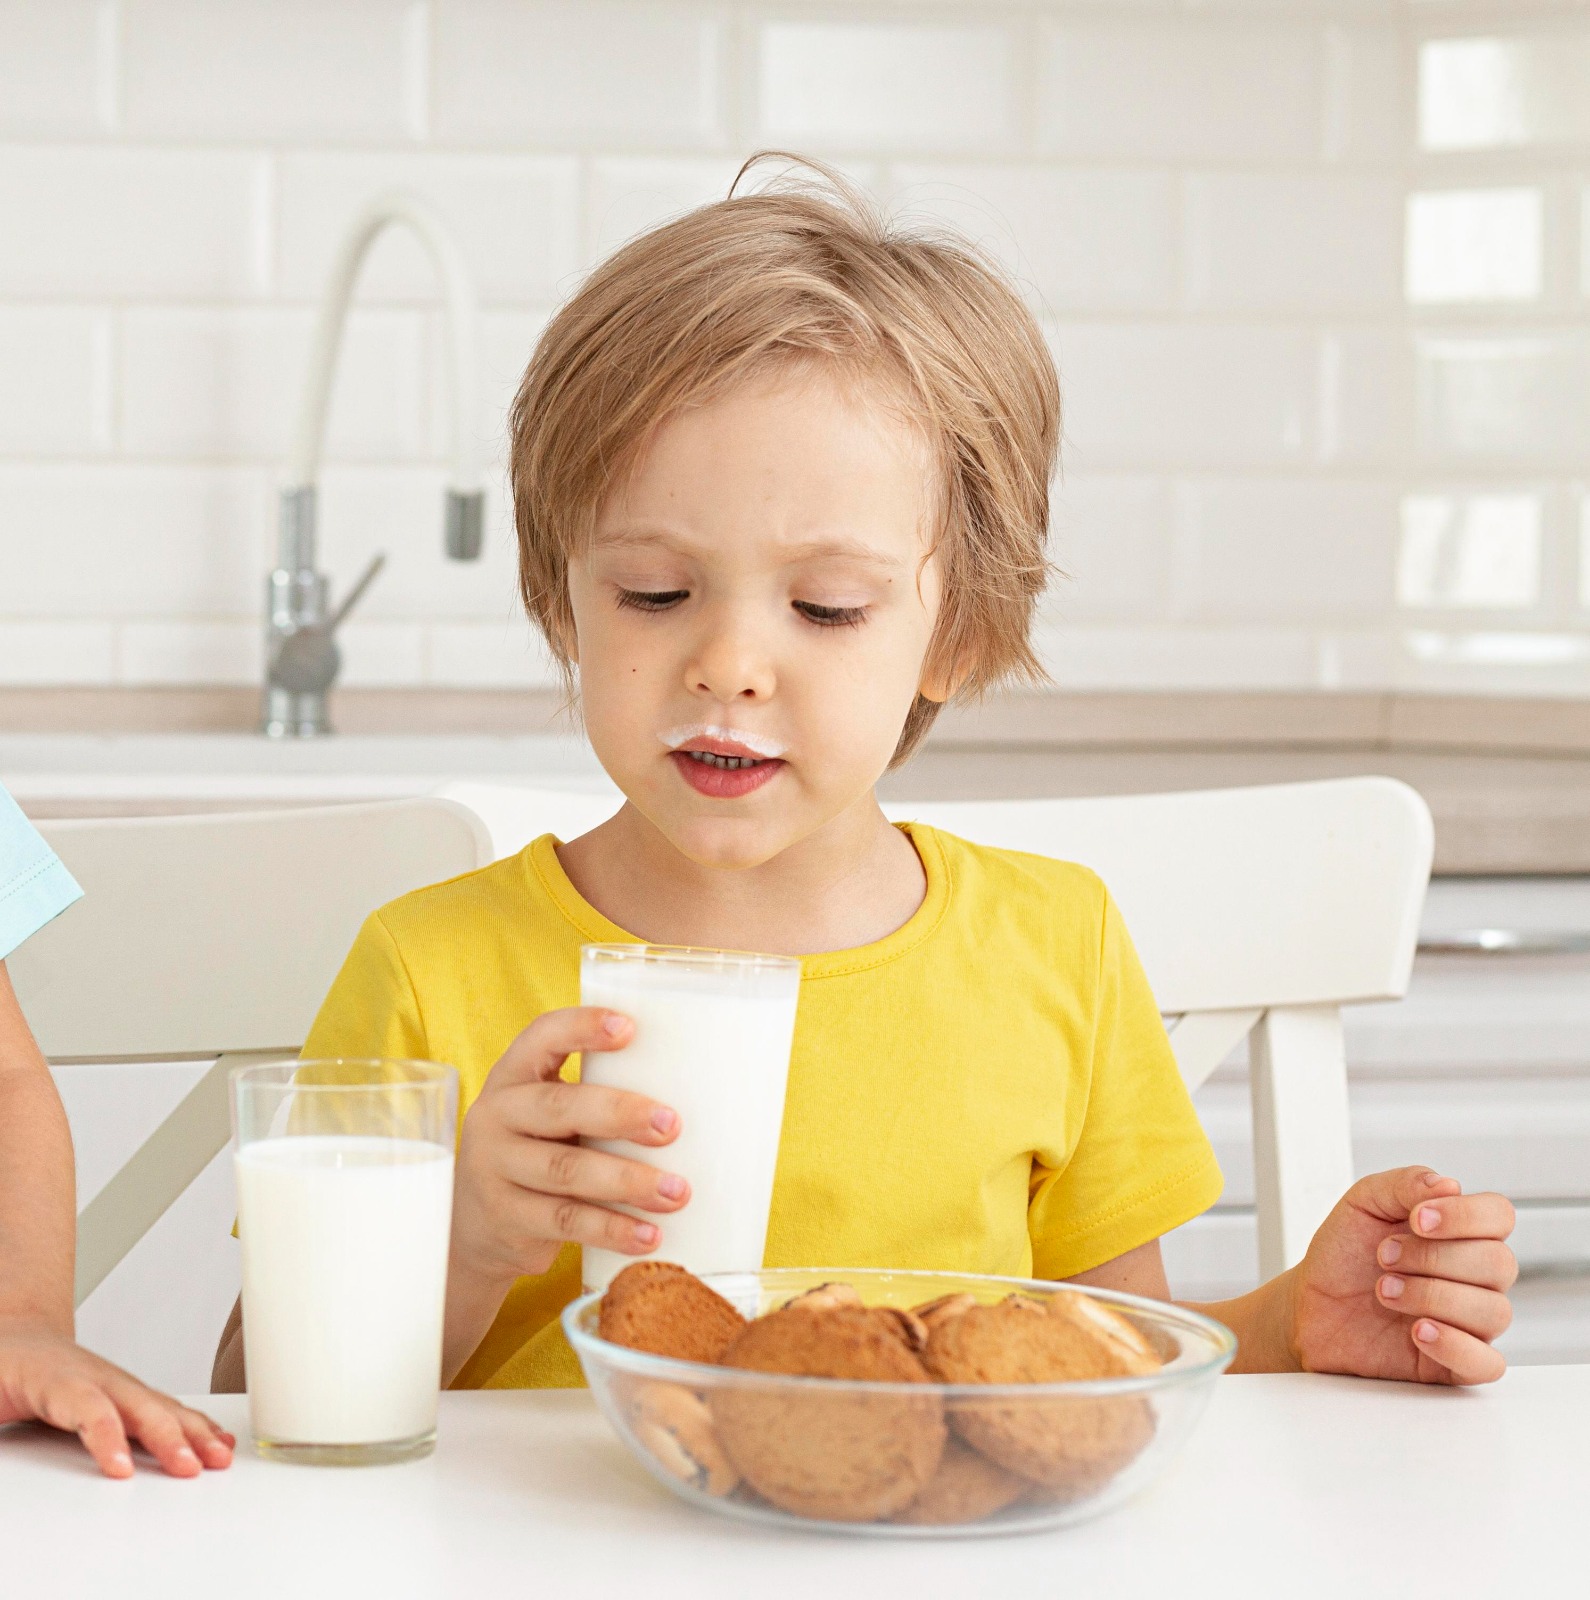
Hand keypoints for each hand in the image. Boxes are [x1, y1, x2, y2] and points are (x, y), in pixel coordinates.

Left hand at [0, 1322, 234, 1476]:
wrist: (14, 1334)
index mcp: (53, 1378)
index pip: (87, 1407)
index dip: (107, 1437)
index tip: (122, 1472)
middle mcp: (93, 1377)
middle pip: (139, 1405)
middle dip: (170, 1437)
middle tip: (192, 1468)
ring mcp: (114, 1382)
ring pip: (159, 1405)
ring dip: (193, 1431)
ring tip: (217, 1457)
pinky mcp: (124, 1392)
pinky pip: (164, 1406)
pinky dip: (193, 1424)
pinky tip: (213, 1439)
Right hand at [444, 1007, 687, 1372]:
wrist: (474, 1227)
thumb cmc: (539, 1151)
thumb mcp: (548, 1116)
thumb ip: (593, 1099)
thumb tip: (700, 1099)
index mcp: (513, 1075)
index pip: (541, 1036)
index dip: (582, 1028)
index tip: (630, 1028)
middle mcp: (496, 1116)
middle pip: (559, 1107)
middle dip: (621, 1114)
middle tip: (673, 1125)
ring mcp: (495, 1170)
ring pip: (567, 1171)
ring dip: (629, 1182)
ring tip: (678, 1192)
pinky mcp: (507, 1219)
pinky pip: (566, 1222)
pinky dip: (613, 1229)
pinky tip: (650, 1235)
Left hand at [1288, 1166, 1516, 1384]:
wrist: (1311, 1306)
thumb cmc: (1343, 1255)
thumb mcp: (1363, 1204)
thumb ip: (1403, 1185)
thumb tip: (1448, 1185)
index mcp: (1459, 1233)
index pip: (1499, 1215)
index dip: (1466, 1215)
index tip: (1417, 1219)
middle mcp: (1473, 1276)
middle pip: (1498, 1263)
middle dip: (1433, 1257)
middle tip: (1384, 1257)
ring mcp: (1469, 1321)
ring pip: (1494, 1311)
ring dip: (1432, 1296)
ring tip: (1384, 1291)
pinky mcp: (1457, 1364)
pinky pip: (1488, 1363)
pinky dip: (1455, 1345)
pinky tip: (1417, 1331)